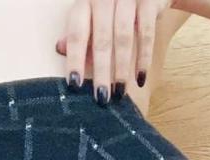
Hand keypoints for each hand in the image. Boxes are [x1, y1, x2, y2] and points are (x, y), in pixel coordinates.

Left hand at [55, 0, 174, 101]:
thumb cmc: (113, 4)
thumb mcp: (92, 13)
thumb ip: (80, 32)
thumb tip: (60, 49)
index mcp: (85, 2)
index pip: (77, 34)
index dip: (75, 60)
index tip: (74, 85)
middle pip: (101, 39)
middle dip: (101, 71)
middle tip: (101, 99)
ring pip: (123, 37)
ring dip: (121, 68)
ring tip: (119, 93)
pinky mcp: (149, 2)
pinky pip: (146, 33)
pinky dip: (144, 57)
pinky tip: (140, 78)